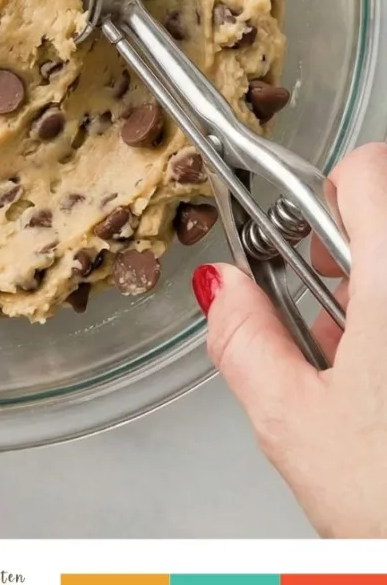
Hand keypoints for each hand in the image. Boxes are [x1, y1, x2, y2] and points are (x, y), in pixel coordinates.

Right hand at [194, 143, 386, 536]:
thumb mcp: (295, 424)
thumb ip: (245, 338)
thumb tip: (222, 290)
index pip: (369, 169)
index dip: (325, 191)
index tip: (303, 238)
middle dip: (351, 250)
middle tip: (323, 303)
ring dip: (381, 287)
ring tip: (356, 356)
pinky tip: (385, 380)